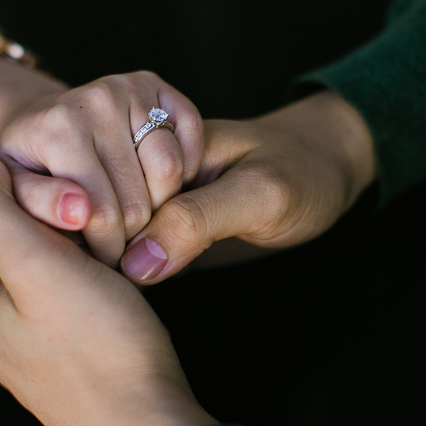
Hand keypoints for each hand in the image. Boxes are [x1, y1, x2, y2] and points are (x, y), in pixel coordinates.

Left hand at [0, 62, 202, 266]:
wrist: (35, 118)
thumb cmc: (28, 167)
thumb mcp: (15, 193)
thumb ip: (39, 206)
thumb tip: (78, 211)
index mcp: (59, 128)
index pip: (103, 215)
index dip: (106, 249)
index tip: (99, 258)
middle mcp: (97, 99)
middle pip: (140, 199)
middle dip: (132, 233)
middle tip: (119, 238)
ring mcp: (130, 86)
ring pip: (171, 170)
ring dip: (162, 203)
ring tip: (137, 212)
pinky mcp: (156, 84)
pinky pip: (193, 136)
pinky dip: (186, 167)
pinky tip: (158, 183)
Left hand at [0, 155, 215, 425]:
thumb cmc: (99, 348)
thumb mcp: (37, 266)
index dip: (40, 200)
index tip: (81, 203)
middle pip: (25, 246)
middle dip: (66, 230)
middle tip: (107, 233)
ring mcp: (33, 349)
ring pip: (56, 274)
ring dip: (87, 256)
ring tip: (120, 261)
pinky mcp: (70, 361)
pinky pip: (77, 304)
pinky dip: (100, 286)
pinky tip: (124, 293)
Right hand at [119, 90, 376, 282]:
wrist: (330, 171)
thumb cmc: (302, 171)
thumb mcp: (258, 194)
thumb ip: (198, 221)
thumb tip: (136, 264)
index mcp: (161, 140)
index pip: (103, 187)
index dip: (98, 227)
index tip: (108, 262)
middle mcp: (149, 165)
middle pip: (95, 208)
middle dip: (96, 243)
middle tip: (114, 276)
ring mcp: (157, 195)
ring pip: (109, 230)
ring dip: (107, 258)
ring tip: (113, 285)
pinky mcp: (169, 225)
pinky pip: (134, 247)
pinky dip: (127, 265)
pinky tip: (125, 284)